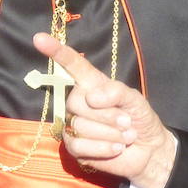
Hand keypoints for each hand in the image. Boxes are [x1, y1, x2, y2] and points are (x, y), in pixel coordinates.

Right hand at [33, 32, 178, 187]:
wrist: (148, 149)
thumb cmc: (139, 118)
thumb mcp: (135, 99)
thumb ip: (116, 92)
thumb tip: (91, 98)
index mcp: (91, 83)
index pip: (71, 64)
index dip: (55, 51)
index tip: (39, 38)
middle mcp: (78, 101)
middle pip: (76, 102)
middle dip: (107, 115)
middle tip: (127, 122)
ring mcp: (73, 124)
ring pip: (80, 125)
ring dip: (110, 133)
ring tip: (124, 136)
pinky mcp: (74, 146)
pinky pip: (79, 145)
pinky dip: (103, 149)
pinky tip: (116, 148)